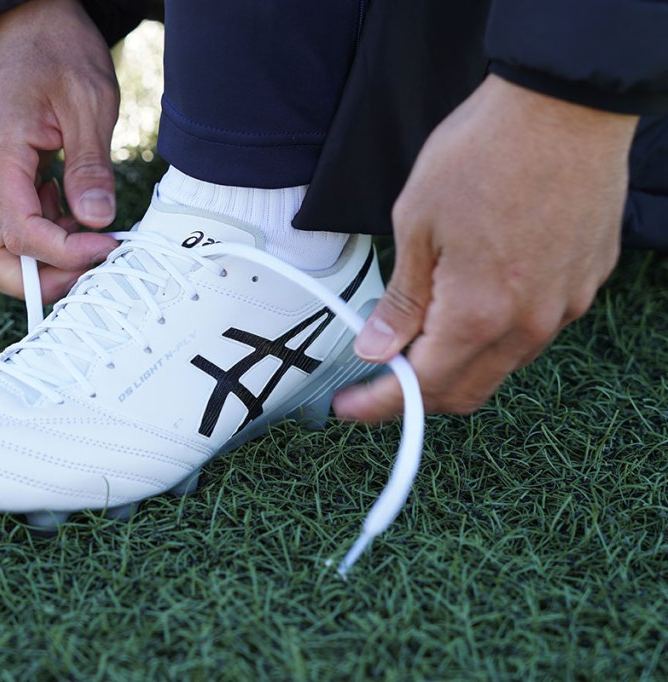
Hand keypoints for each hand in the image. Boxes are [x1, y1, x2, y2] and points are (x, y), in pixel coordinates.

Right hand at [0, 0, 119, 301]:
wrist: (24, 21)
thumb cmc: (55, 50)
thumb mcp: (88, 102)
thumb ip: (90, 166)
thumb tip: (97, 220)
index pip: (21, 234)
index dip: (66, 253)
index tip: (107, 243)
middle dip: (39, 279)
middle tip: (88, 267)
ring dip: (39, 260)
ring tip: (82, 232)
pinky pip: (1, 230)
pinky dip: (36, 238)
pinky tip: (68, 212)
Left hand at [333, 75, 638, 420]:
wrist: (564, 105)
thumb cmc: (486, 153)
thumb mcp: (416, 225)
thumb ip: (401, 300)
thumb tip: (377, 346)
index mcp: (479, 314)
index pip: (422, 386)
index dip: (380, 404)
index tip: (351, 408)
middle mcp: (529, 324)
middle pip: (466, 390)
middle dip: (416, 395)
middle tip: (377, 379)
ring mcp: (564, 307)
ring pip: (501, 365)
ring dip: (456, 364)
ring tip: (419, 334)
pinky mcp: (584, 284)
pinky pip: (532, 332)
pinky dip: (494, 335)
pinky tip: (470, 304)